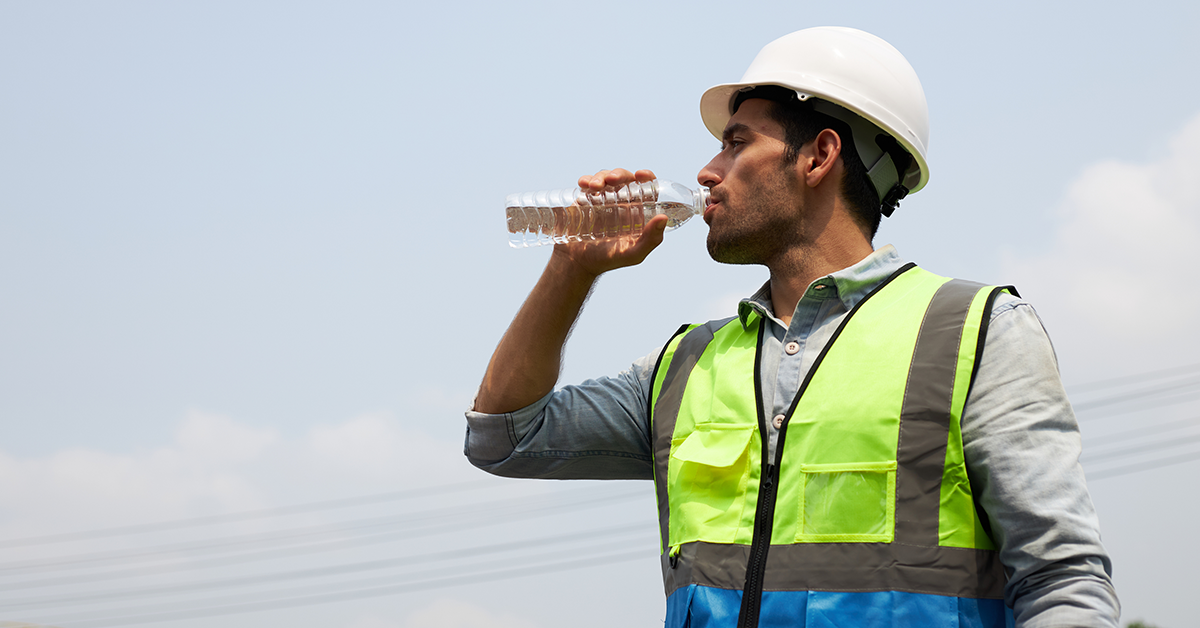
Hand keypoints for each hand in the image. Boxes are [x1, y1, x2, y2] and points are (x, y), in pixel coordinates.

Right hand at [553, 168, 668, 277]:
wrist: (576, 263)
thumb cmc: (607, 260)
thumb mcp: (633, 254)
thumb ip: (651, 240)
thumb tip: (664, 217)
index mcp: (637, 211)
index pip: (646, 188)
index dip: (646, 177)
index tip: (640, 175)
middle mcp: (621, 202)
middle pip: (625, 178)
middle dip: (619, 174)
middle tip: (612, 179)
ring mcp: (602, 199)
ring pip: (605, 177)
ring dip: (601, 176)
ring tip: (594, 187)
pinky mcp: (585, 199)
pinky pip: (587, 183)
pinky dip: (586, 179)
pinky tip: (584, 184)